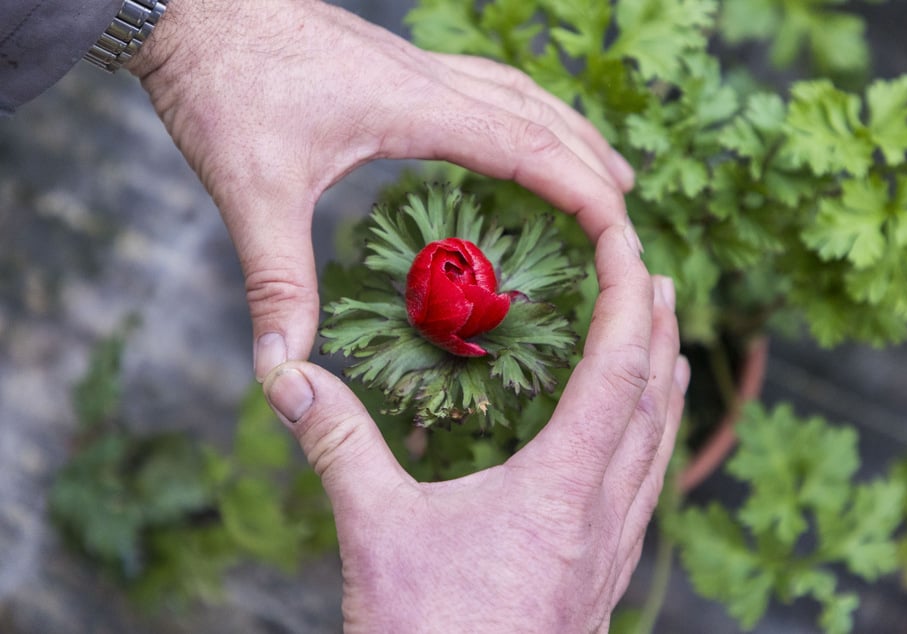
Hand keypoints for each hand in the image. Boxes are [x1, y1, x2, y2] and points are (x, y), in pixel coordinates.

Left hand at [127, 0, 635, 379]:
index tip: (623, 231)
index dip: (582, 189)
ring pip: (518, 92)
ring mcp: (412, 67)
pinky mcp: (391, 65)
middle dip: (590, 164)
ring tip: (601, 166)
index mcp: (417, 107)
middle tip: (627, 212)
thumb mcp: (254, 189)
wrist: (184, 1)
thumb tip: (281, 366)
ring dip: (566, 130)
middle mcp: (429, 81)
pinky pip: (484, 84)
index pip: (527, 147)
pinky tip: (513, 128)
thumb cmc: (223, 80)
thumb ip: (275, 281)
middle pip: (539, 117)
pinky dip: (522, 110)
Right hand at [263, 226, 688, 632]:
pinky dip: (653, 440)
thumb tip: (290, 376)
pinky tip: (638, 444)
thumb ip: (339, 445)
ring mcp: (609, 548)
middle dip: (659, 326)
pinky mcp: (599, 576)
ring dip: (666, 382)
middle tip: (655, 274)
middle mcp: (602, 511)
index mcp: (561, 485)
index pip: (615, 365)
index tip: (628, 239)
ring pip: (660, 445)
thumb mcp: (377, 531)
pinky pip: (646, 488)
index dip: (627, 294)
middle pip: (653, 397)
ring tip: (669, 342)